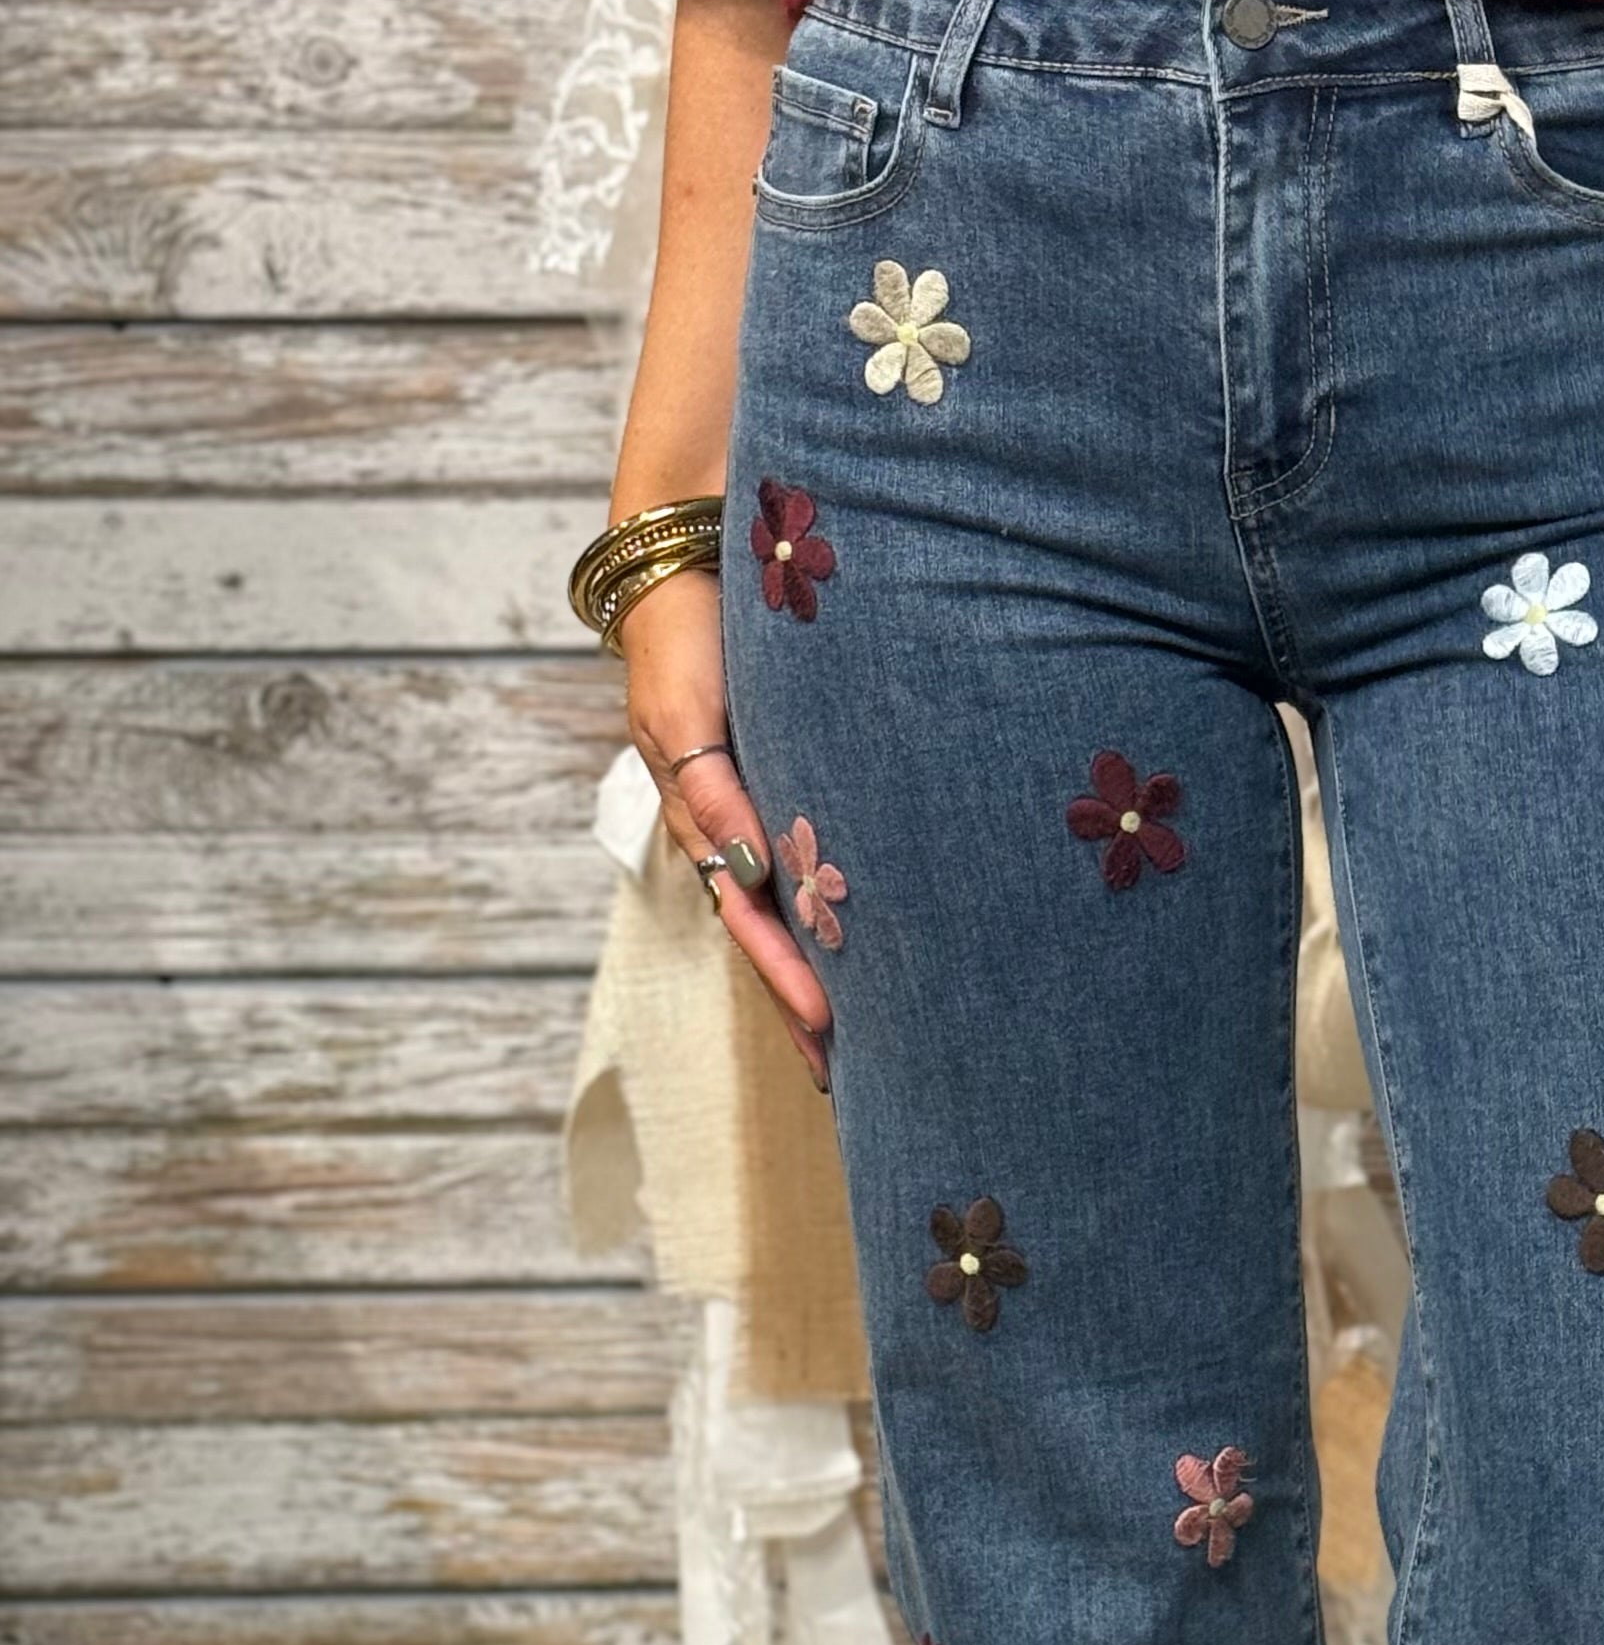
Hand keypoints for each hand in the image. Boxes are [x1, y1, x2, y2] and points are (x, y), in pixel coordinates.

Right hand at [619, 564, 833, 1090]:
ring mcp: (766, 810)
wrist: (694, 564)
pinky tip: (878, 947)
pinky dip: (842, 915)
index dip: (790, 981)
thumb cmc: (685, 637)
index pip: (752, 923)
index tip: (831, 1031)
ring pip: (801, 911)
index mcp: (708, 821)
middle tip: (853, 1080)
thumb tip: (749, 877)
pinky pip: (820, 862)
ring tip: (871, 1041)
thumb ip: (712, 795)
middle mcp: (739, 828)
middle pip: (778, 938)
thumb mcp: (684, 715)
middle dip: (809, 1009)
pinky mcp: (796, 783)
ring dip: (830, 974)